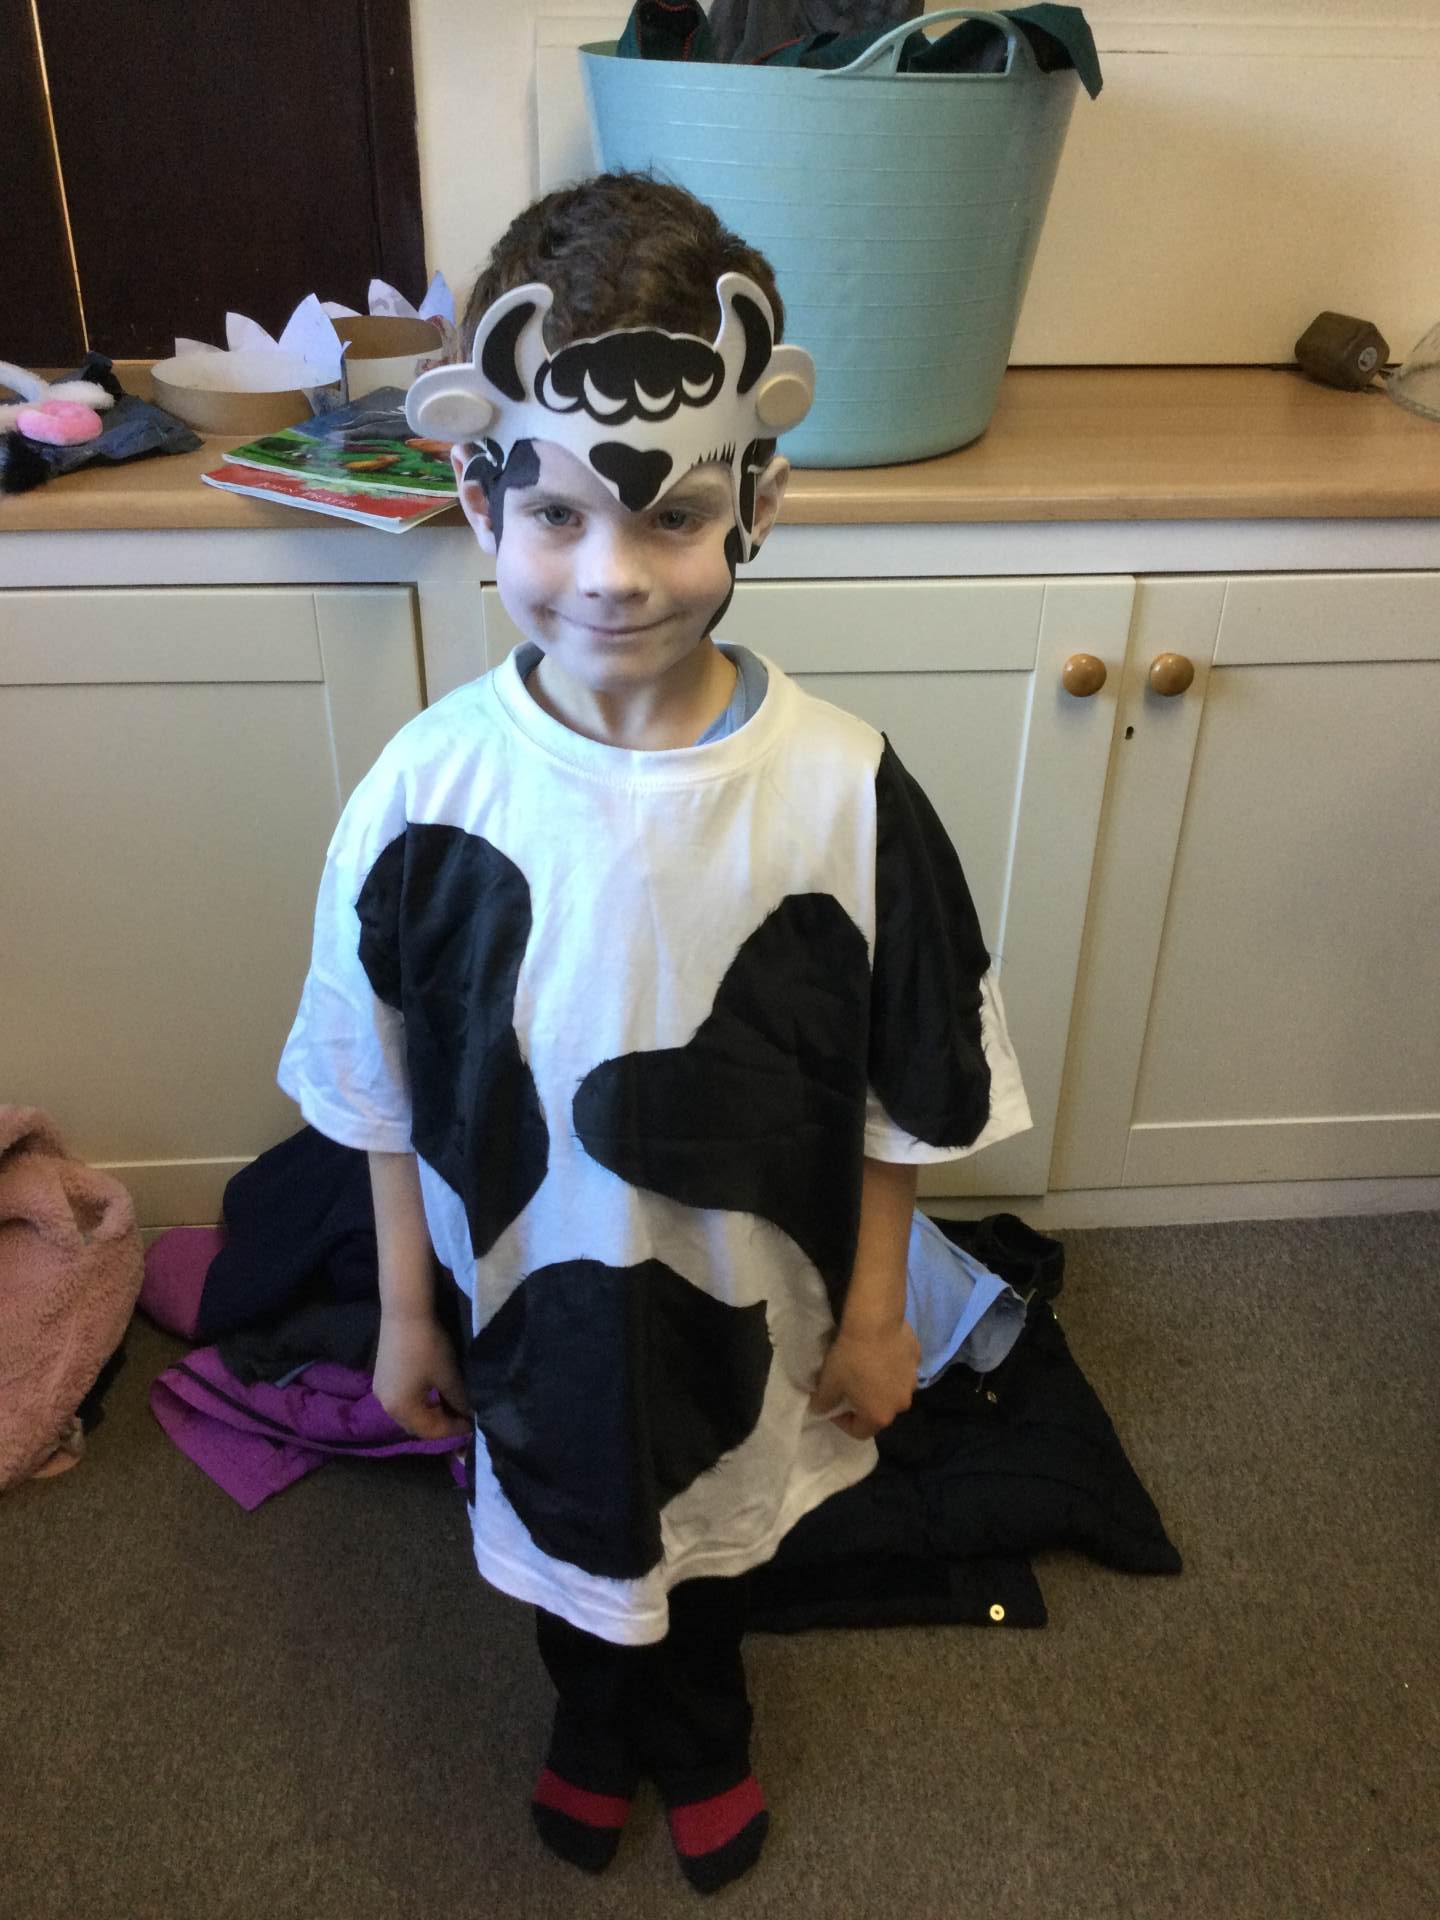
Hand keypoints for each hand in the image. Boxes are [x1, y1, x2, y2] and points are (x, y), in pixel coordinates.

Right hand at [371, 1308, 470, 1440]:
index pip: (431, 1431)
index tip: (472, 1426)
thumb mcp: (449, 1376)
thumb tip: (469, 1415)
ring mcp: (381, 1392)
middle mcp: (386, 1406)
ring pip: (409, 1414)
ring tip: (451, 1406)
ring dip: (430, 1414)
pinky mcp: (381, 1379)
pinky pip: (402, 1401)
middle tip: (462, 1418)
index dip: (453, 1431)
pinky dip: (419, 1403)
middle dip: (440, 1426)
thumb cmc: (427, 1346)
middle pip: (417, 1426)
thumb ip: (459, 1401)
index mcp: (401, 1410)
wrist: (404, 1313)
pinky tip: (433, 1394)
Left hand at [810, 1317, 919, 1440]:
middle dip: (862, 1404)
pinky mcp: (917, 1361)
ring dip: (879, 1386)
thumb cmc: (851, 1357)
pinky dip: (890, 1367)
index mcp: (879, 1416)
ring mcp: (912, 1382)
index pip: (859, 1432)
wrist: (875, 1321)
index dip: (841, 1422)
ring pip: (892, 1391)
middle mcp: (901, 1405)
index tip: (832, 1404)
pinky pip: (900, 1371)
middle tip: (847, 1386)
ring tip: (865, 1367)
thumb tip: (821, 1409)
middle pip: (879, 1412)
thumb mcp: (827, 1383)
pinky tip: (878, 1351)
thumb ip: (823, 1402)